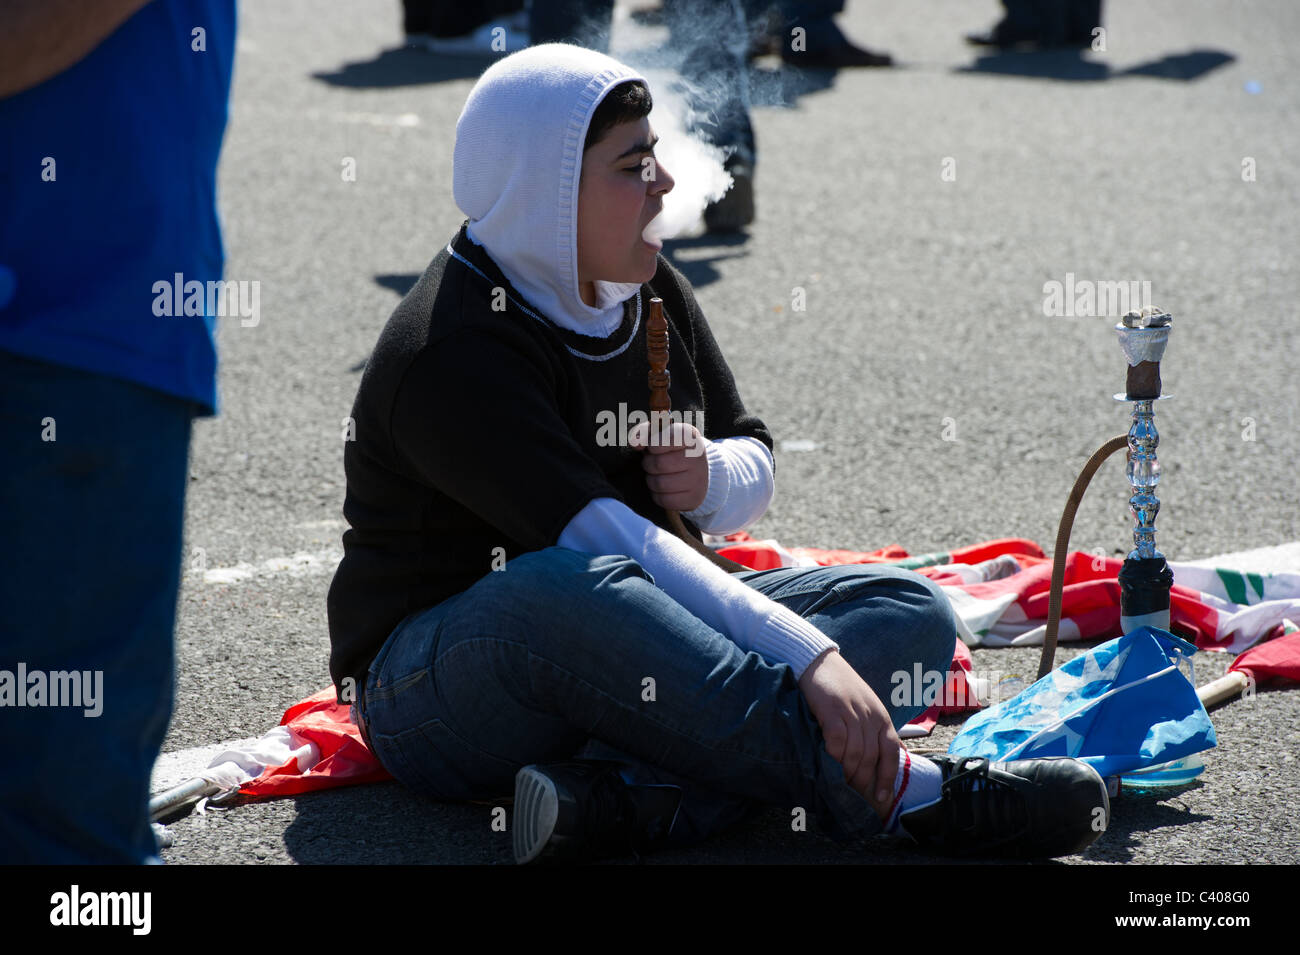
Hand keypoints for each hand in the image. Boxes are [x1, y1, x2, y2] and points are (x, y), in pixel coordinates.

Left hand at [627, 419, 709, 512]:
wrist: (696, 472)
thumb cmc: (672, 451)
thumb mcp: (660, 435)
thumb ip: (645, 432)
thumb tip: (635, 444)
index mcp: (690, 436)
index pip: (665, 439)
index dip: (653, 445)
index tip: (652, 448)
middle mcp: (698, 457)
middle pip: (658, 464)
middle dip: (649, 464)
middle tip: (653, 463)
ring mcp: (698, 479)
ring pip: (659, 484)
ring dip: (651, 481)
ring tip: (658, 475)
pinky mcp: (694, 498)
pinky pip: (664, 500)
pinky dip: (658, 496)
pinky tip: (664, 489)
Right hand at [797, 649, 900, 818]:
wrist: (818, 661)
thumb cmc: (840, 686)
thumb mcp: (866, 706)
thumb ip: (874, 730)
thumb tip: (888, 757)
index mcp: (882, 717)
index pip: (891, 753)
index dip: (888, 778)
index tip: (882, 798)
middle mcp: (871, 716)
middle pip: (872, 757)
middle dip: (864, 780)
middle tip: (854, 795)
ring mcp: (852, 713)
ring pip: (855, 752)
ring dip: (848, 772)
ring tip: (840, 784)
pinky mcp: (832, 710)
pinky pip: (837, 741)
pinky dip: (834, 756)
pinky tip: (828, 763)